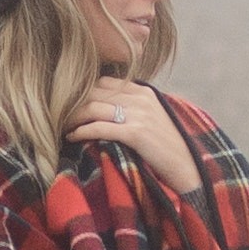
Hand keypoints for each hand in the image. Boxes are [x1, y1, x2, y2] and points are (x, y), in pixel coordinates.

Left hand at [68, 76, 202, 197]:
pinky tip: (72, 137)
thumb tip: (104, 109)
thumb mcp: (153, 119)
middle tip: (58, 116)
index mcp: (143, 92)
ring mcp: (139, 115)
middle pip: (95, 92)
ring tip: (62, 127)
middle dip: (73, 103)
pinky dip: (82, 131)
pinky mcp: (136, 133)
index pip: (104, 82)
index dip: (84, 92)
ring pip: (93, 107)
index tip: (69, 105)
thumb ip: (133, 108)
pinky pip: (100, 127)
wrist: (190, 167)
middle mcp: (140, 98)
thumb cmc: (168, 148)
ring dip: (72, 117)